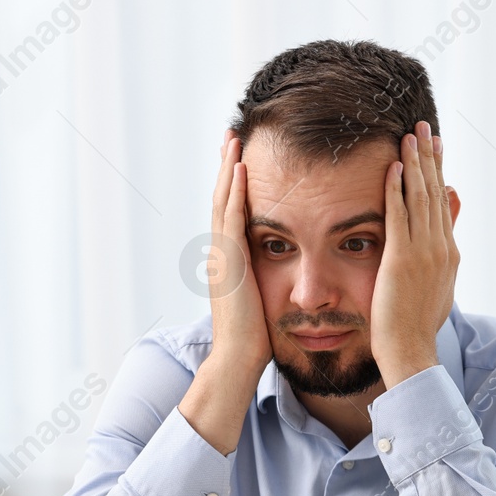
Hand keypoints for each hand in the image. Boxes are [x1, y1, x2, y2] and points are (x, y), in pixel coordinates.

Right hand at [207, 132, 268, 377]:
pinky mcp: (231, 262)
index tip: (239, 159)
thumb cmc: (253, 339)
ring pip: (224, 201)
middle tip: (231, 136)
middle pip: (223, 199)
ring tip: (233, 140)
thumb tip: (274, 274)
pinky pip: (232, 219)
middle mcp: (221, 254)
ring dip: (228, 169)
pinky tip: (240, 169)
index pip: (230, 213)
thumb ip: (261, 282)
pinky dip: (235, 192)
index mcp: (229, 261)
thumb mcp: (259, 302)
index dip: (233, 185)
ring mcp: (222, 256)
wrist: (238, 359)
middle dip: (227, 166)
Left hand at [369, 122, 458, 386]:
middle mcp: (441, 247)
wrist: (411, 348)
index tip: (436, 147)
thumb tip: (442, 242)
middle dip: (429, 157)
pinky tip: (393, 165)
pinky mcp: (402, 258)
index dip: (439, 172)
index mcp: (449, 253)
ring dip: (414, 163)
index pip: (443, 204)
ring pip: (420, 197)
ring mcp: (424, 251)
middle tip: (424, 127)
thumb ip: (440, 257)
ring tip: (409, 135)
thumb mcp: (437, 287)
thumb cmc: (417, 324)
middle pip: (435, 192)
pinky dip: (396, 187)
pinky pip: (399, 214)